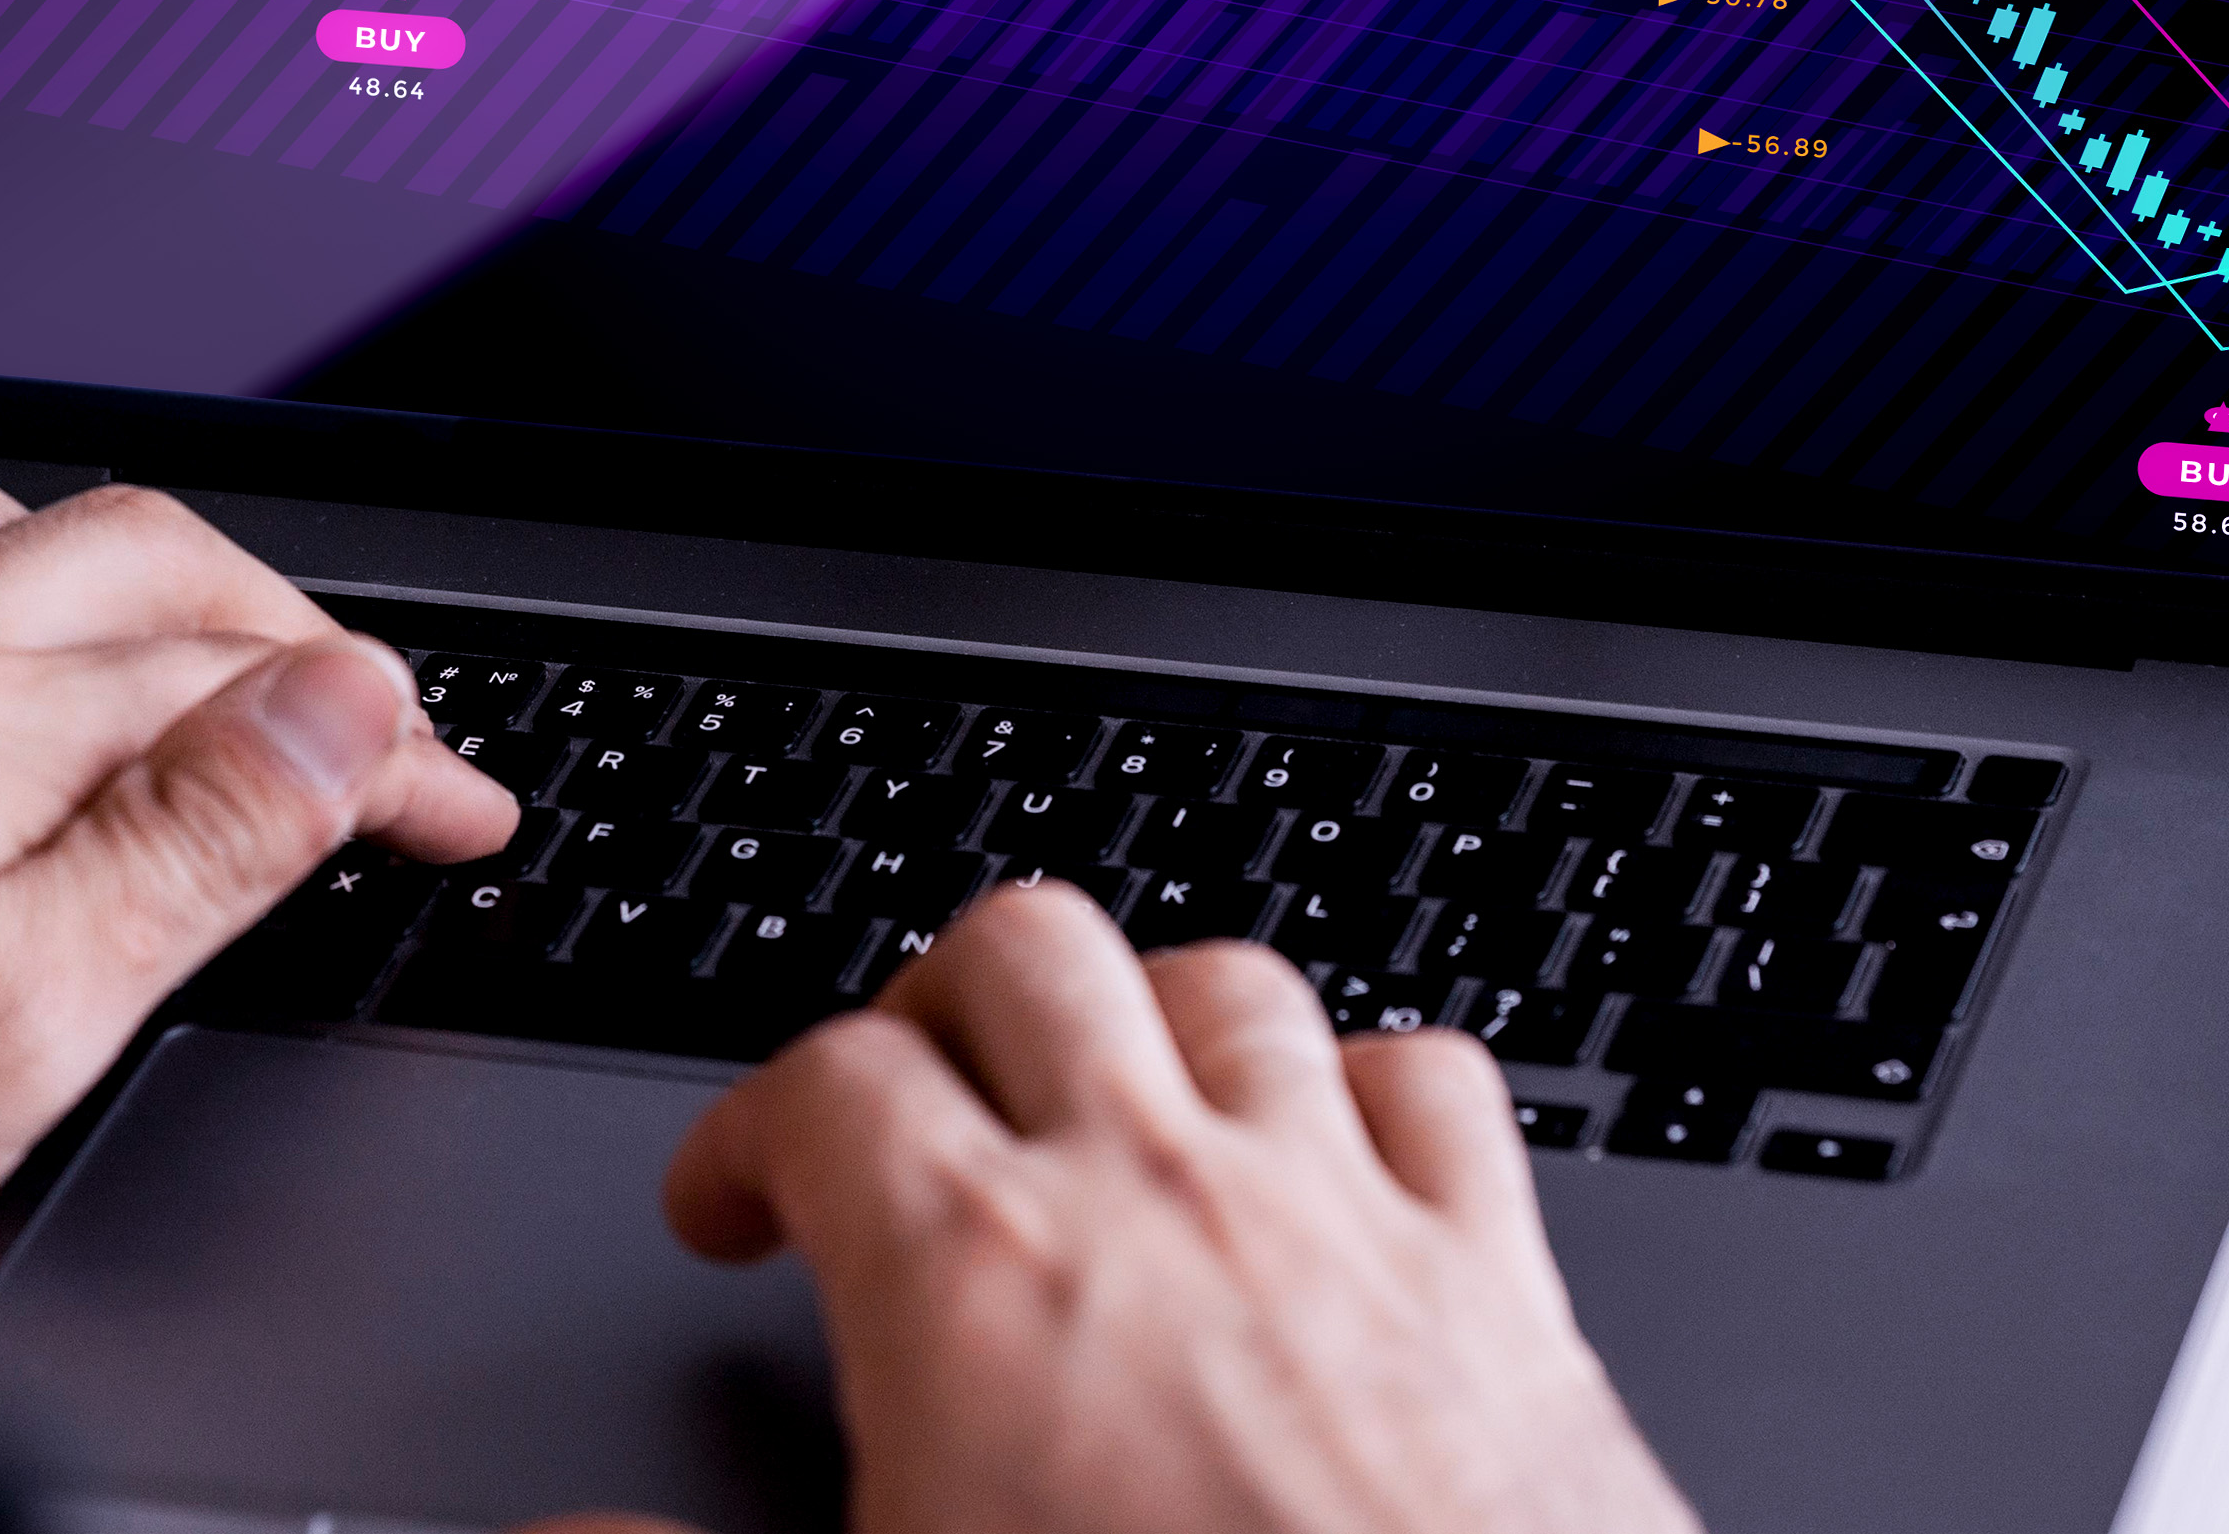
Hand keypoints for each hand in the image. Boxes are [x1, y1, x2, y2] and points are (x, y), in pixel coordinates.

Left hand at [0, 479, 514, 1468]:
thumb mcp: (6, 1027)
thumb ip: (188, 845)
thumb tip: (335, 708)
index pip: (251, 681)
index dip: (387, 743)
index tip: (457, 806)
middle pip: (131, 555)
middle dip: (277, 617)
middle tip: (353, 716)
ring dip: (109, 575)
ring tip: (172, 654)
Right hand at [645, 882, 1702, 1533]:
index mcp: (973, 1278)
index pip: (819, 1083)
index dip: (744, 1132)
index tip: (733, 1206)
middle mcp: (1157, 1193)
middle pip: (1021, 950)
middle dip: (940, 1005)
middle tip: (909, 1104)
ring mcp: (1339, 1215)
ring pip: (1223, 984)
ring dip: (1145, 1018)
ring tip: (1103, 1101)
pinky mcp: (1495, 1279)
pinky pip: (1429, 1083)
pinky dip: (1365, 1089)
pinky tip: (1328, 1153)